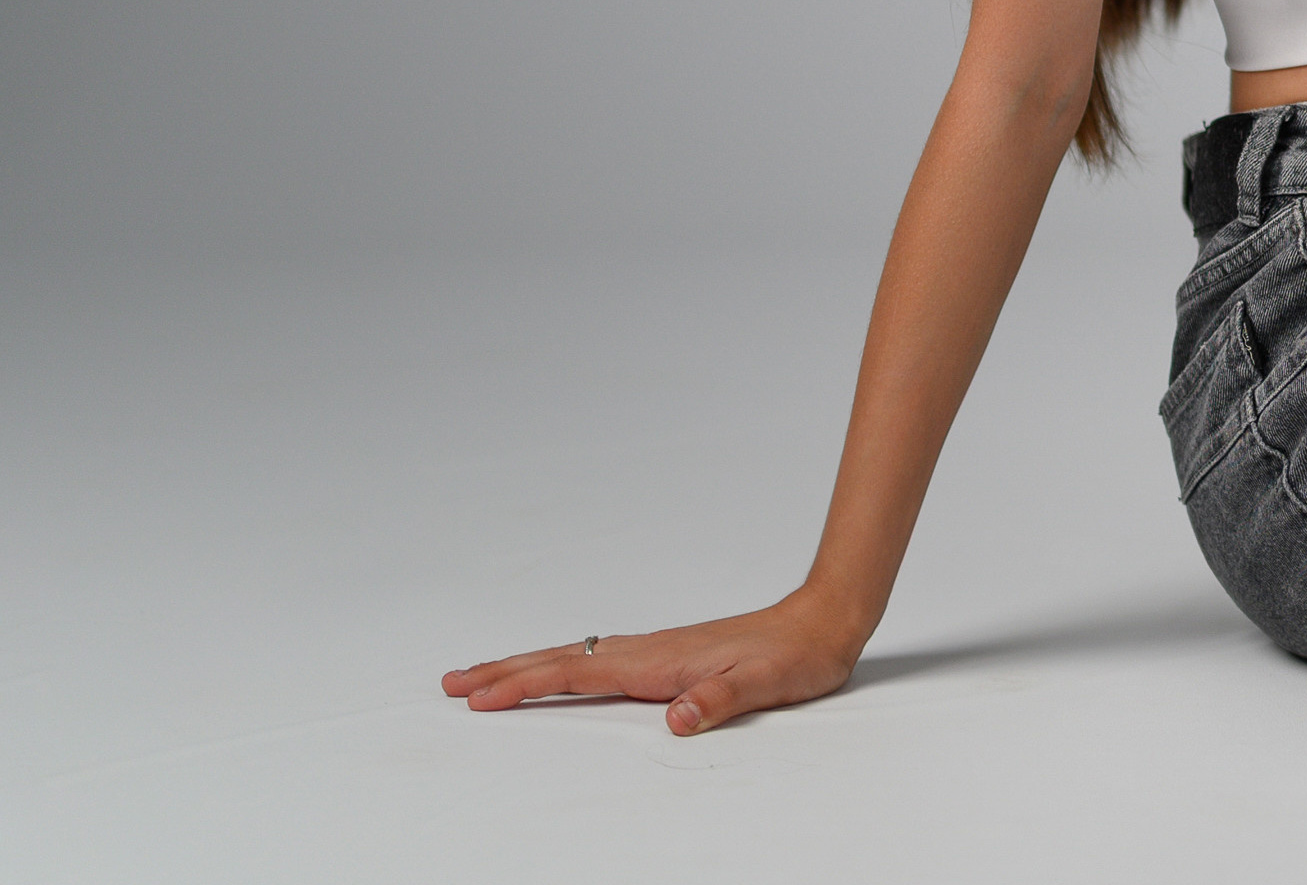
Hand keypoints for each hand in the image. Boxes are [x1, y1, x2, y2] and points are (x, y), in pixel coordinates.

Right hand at [443, 591, 867, 736]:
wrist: (823, 622)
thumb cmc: (797, 655)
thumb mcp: (765, 684)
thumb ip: (721, 699)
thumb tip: (677, 718)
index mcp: (660, 661)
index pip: (578, 673)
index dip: (527, 686)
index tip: (480, 697)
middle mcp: (649, 651)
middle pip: (562, 660)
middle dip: (504, 672)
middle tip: (451, 682)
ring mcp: (656, 651)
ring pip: (576, 657)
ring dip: (526, 666)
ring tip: (482, 676)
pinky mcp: (668, 656)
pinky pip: (599, 661)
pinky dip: (564, 666)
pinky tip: (560, 672)